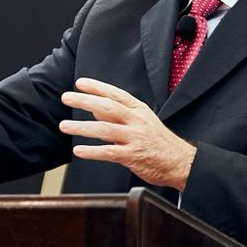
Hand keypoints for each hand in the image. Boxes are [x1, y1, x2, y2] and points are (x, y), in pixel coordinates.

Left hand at [58, 78, 197, 188]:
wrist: (182, 162)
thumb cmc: (160, 143)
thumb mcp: (143, 122)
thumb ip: (119, 116)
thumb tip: (95, 111)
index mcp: (139, 110)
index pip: (115, 94)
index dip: (97, 87)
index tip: (80, 83)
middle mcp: (137, 121)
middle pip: (107, 107)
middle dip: (84, 101)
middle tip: (67, 98)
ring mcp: (135, 138)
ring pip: (104, 129)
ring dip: (82, 127)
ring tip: (64, 126)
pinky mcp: (133, 156)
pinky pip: (109, 152)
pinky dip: (92, 151)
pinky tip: (78, 151)